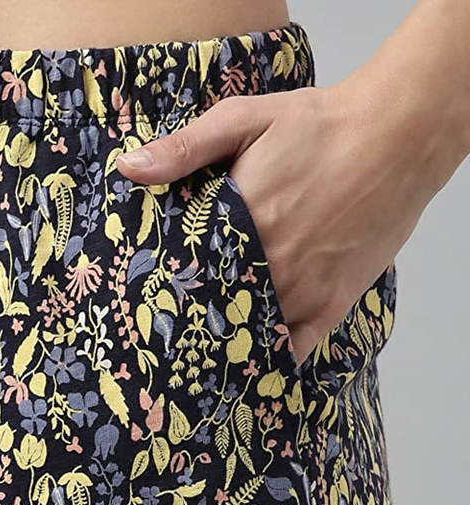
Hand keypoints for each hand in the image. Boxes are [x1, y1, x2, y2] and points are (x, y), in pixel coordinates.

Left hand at [115, 83, 428, 366]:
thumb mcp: (244, 119)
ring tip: (197, 352)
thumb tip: (129, 169)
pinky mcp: (333, 302)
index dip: (160, 293)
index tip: (141, 303)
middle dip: (187, 321)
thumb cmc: (320, 124)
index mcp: (237, 226)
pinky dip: (271, 357)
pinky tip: (249, 361)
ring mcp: (302, 289)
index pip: (183, 277)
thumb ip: (185, 148)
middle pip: (213, 310)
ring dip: (225, 342)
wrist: (400, 132)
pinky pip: (294, 347)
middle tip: (164, 333)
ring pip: (249, 334)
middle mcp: (268, 266)